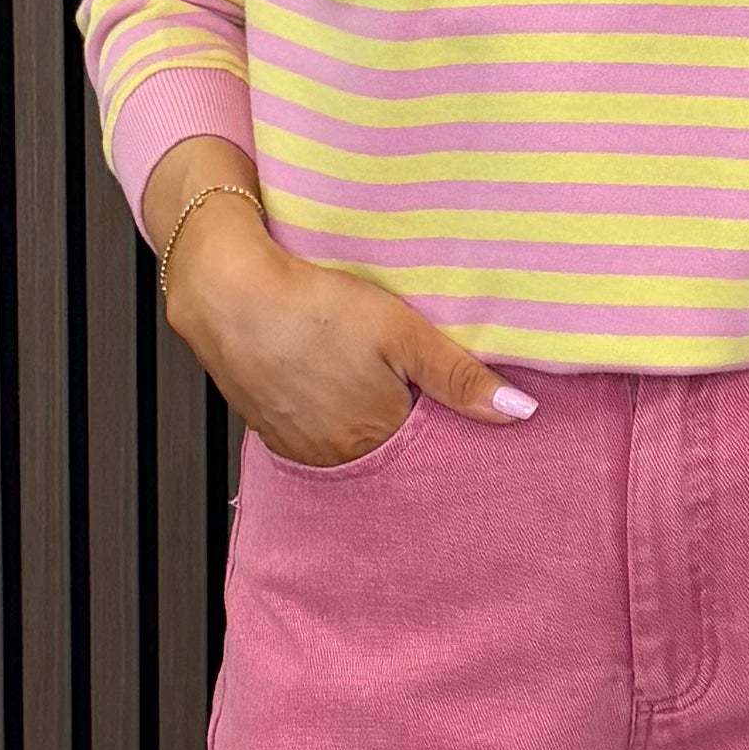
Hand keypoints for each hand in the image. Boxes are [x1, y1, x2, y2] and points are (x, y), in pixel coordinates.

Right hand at [164, 206, 535, 464]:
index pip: (428, 449)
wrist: (227, 293)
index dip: (441, 422)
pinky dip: (326, 414)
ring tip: (361, 376)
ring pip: (349, 441)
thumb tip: (520, 413)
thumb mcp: (401, 332)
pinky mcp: (268, 430)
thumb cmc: (314, 307)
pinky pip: (312, 432)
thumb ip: (460, 376)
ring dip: (362, 419)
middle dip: (403, 424)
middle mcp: (336, 456)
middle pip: (388, 449)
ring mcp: (298, 446)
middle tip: (402, 382)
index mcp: (376, 439)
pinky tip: (327, 380)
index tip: (446, 401)